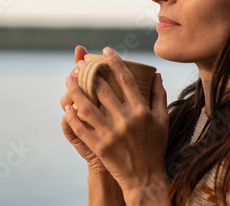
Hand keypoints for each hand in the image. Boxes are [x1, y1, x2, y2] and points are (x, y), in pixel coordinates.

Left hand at [62, 47, 169, 203]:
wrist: (145, 178)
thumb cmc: (155, 147)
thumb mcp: (162, 120)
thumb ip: (159, 96)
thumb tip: (157, 75)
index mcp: (141, 111)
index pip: (126, 80)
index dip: (115, 62)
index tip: (106, 50)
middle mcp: (126, 120)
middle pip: (103, 90)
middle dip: (89, 73)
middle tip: (80, 63)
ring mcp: (111, 134)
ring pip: (88, 107)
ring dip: (75, 91)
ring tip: (68, 79)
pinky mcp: (100, 147)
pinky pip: (82, 128)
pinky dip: (72, 117)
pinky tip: (67, 107)